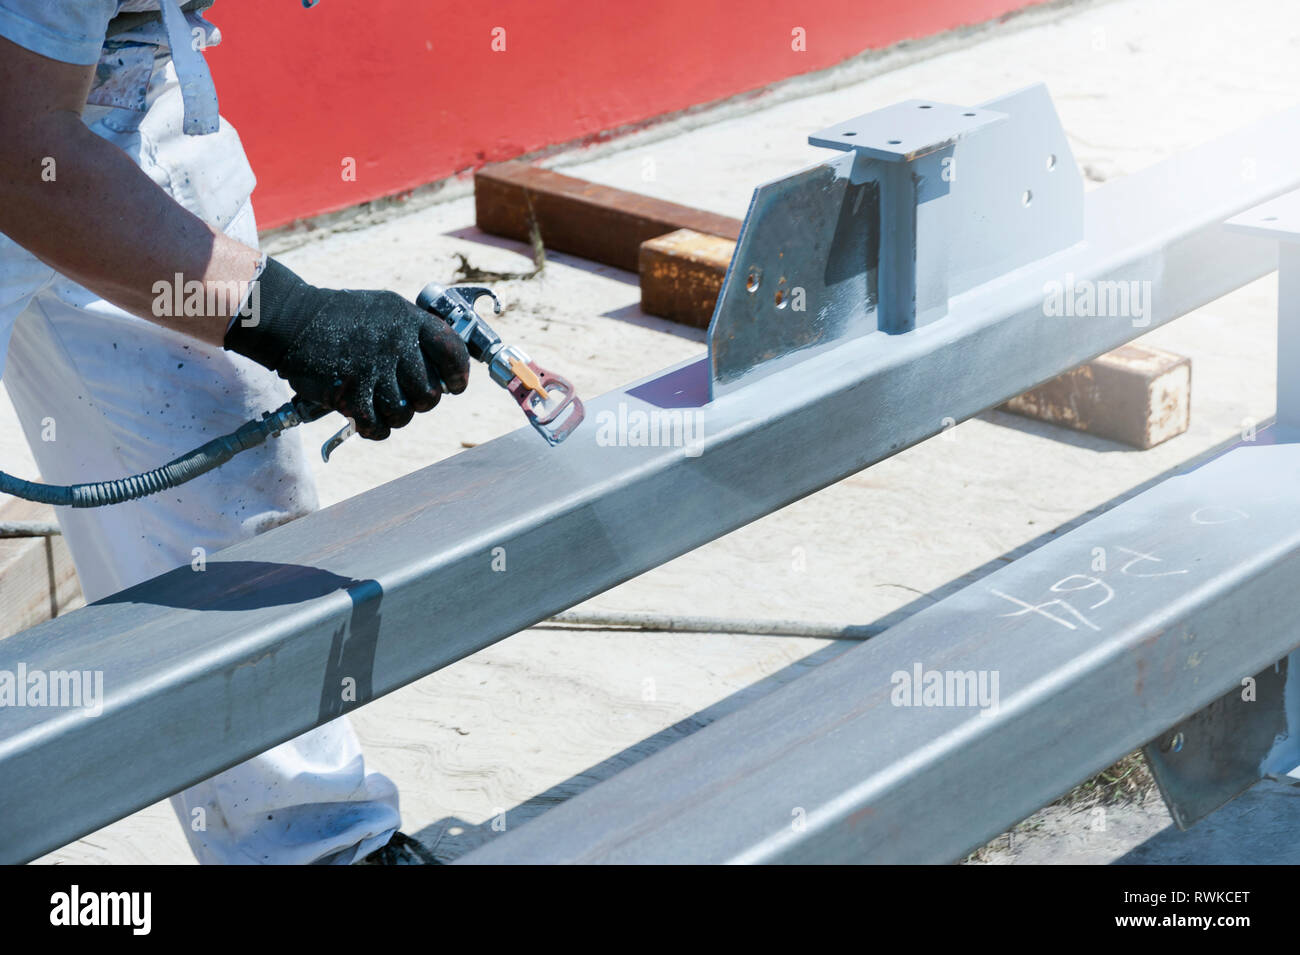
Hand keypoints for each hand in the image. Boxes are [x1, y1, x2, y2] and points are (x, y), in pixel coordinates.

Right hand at [224, 258, 469, 439]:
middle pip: (430, 393)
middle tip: (407, 395)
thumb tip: (445, 366)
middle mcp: (394, 344)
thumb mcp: (386, 310)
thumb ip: (416, 333)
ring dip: (396, 416)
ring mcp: (371, 369)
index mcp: (408, 321)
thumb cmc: (342, 317)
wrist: (293, 320)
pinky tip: (368, 420)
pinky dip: (375, 428)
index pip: (452, 351)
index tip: (455, 386)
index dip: (458, 374)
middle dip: (422, 401)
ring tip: (382, 405)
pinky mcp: (349, 392)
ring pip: (404, 414)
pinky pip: (377, 426)